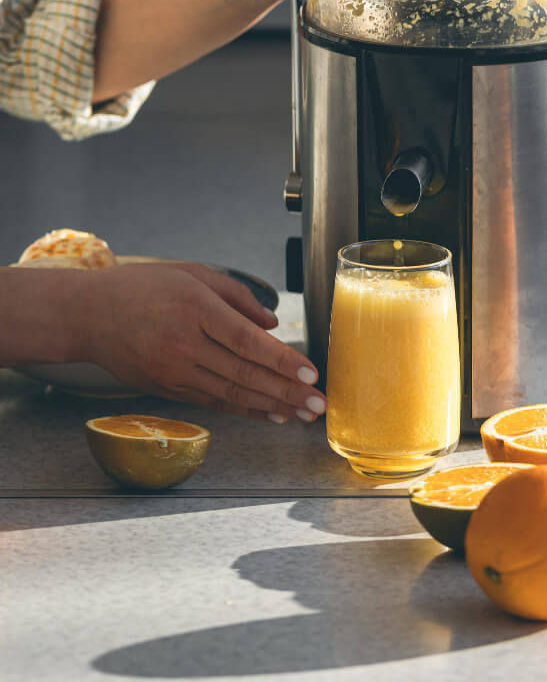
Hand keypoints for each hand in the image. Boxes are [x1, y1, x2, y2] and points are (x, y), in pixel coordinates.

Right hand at [82, 263, 324, 423]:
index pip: (245, 340)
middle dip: (287, 391)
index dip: (280, 360)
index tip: (310, 372)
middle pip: (243, 373)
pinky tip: (270, 413)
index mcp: (194, 307)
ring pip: (231, 392)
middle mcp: (184, 343)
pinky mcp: (166, 387)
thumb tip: (272, 323)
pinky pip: (213, 400)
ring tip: (302, 414)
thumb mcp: (191, 273)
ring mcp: (173, 370)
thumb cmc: (142, 286)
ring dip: (271, 406)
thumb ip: (236, 296)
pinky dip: (244, 409)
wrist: (88, 314)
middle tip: (318, 404)